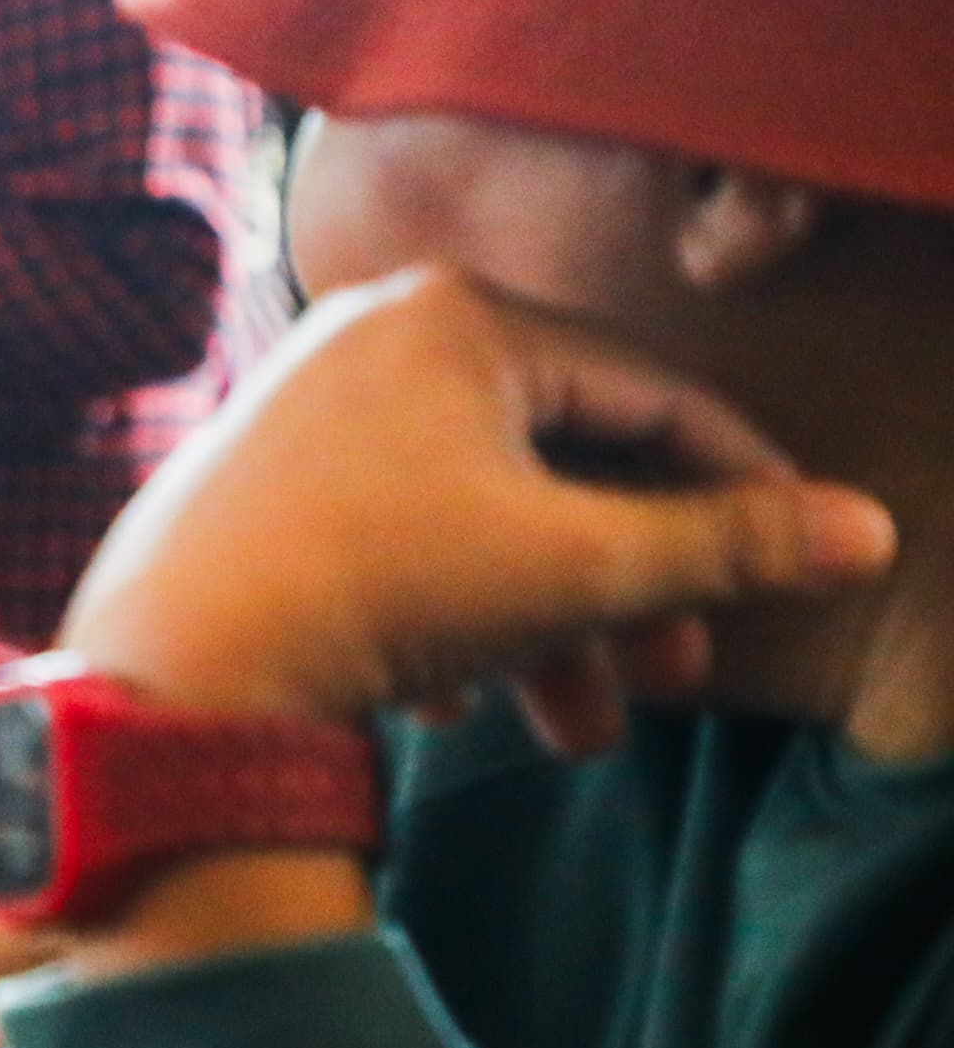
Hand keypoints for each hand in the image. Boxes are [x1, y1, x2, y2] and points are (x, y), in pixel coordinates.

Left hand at [58, 268, 897, 748]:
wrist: (177, 669)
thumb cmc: (383, 591)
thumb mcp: (581, 570)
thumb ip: (727, 548)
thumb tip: (869, 533)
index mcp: (461, 317)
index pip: (649, 392)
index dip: (739, 481)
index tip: (796, 556)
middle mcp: (375, 332)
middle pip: (560, 463)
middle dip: (628, 588)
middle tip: (679, 679)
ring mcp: (304, 403)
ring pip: (478, 516)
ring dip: (545, 628)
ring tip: (577, 731)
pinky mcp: (254, 482)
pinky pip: (392, 540)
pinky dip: (443, 620)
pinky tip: (450, 708)